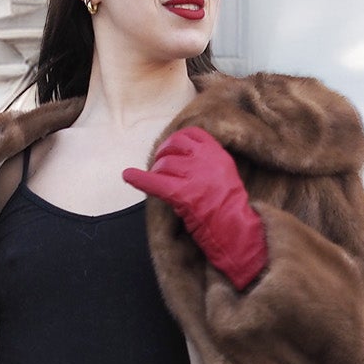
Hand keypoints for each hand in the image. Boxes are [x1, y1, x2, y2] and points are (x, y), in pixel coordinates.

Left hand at [122, 127, 267, 289]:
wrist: (236, 229)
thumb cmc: (229, 207)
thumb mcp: (225, 174)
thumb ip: (207, 161)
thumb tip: (181, 156)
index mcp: (217, 153)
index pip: (191, 134)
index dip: (176, 140)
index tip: (170, 149)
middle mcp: (205, 160)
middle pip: (173, 146)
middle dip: (162, 155)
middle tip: (159, 167)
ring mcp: (193, 176)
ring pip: (163, 165)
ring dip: (156, 173)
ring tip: (158, 183)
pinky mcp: (182, 194)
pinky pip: (155, 182)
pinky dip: (139, 179)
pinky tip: (127, 175)